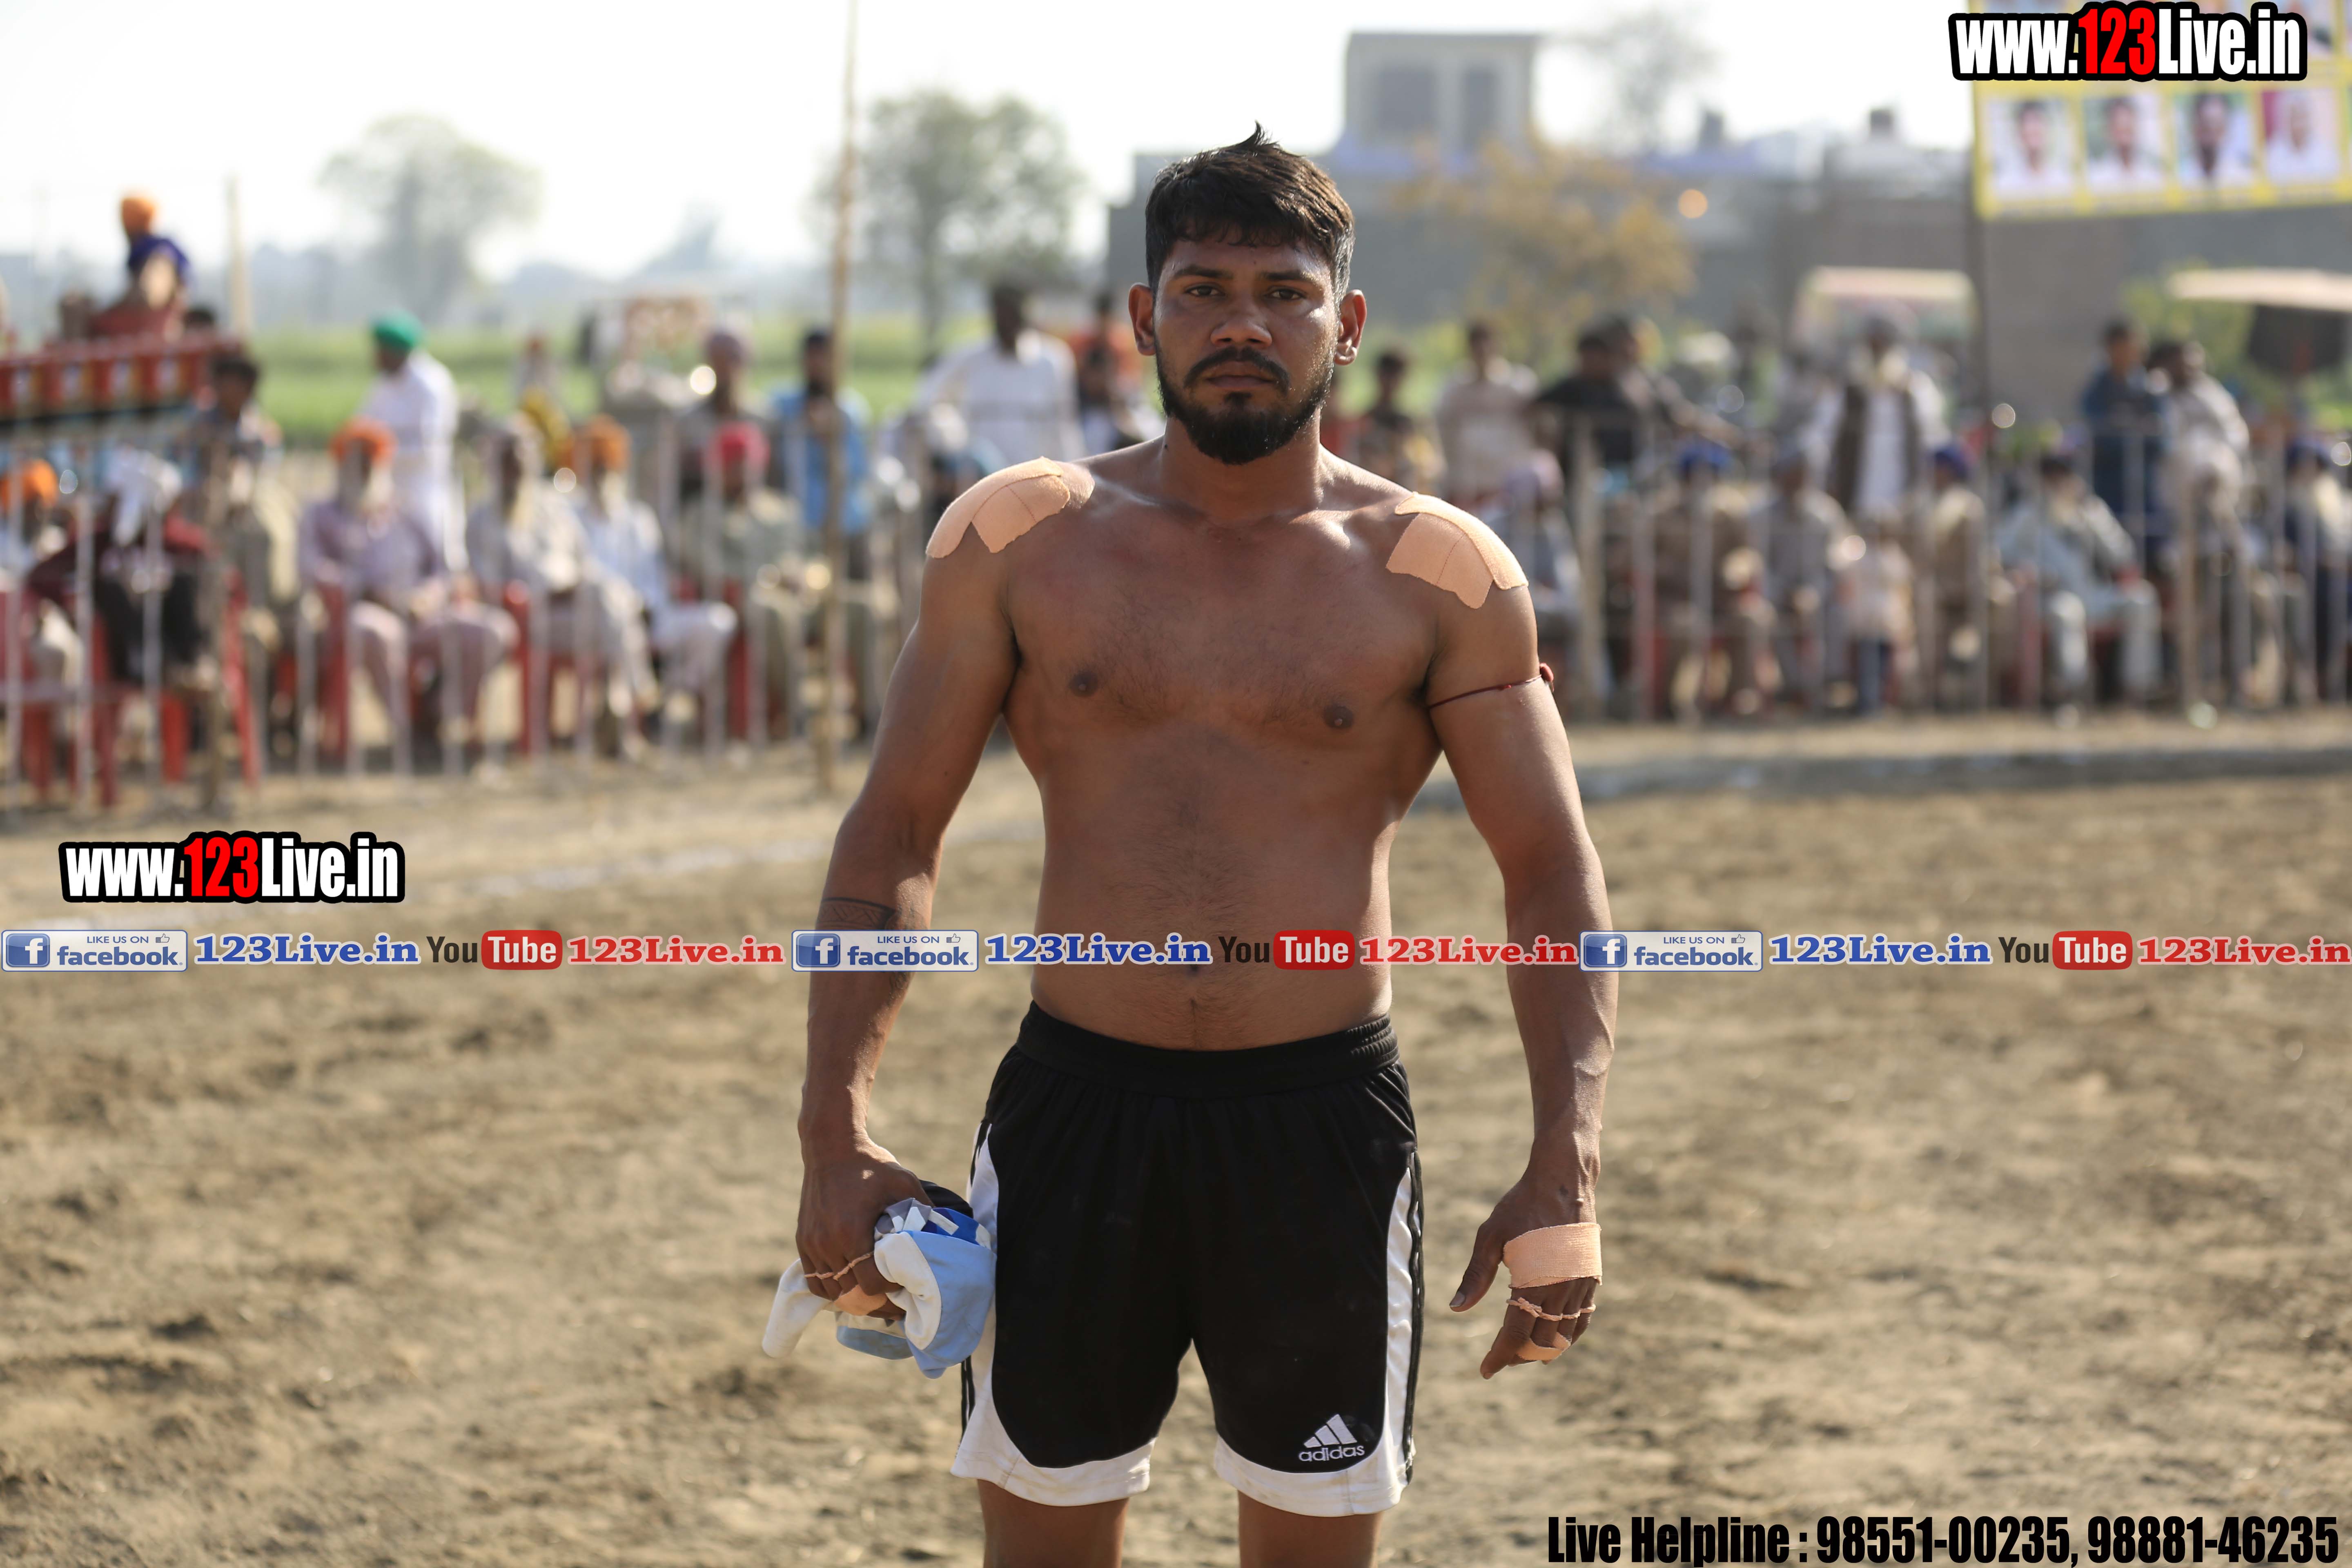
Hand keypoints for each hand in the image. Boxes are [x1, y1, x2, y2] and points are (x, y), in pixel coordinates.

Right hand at [794, 1139, 927, 1320]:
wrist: (831, 1147)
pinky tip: (850, 1281)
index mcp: (851, 1231)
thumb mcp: (904, 1183)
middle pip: (850, 1293)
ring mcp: (812, 1244)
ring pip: (831, 1290)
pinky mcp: (803, 1241)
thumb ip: (924, 1211)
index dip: (889, 1289)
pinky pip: (814, 1280)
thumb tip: (944, 1236)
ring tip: (872, 1291)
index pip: (869, 1283)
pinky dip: (831, 1286)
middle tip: (893, 1297)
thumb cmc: (871, 1165)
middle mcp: (827, 1243)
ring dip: (852, 1295)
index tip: (902, 1282)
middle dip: (874, 1299)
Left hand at [1449, 1169, 1597, 1379]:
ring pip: (1564, 1334)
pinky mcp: (1591, 1278)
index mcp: (1534, 1282)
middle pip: (1541, 1341)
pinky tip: (1556, 1337)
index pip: (1515, 1334)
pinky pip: (1583, 1318)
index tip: (1486, 1370)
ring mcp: (1580, 1286)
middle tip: (1501, 1360)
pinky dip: (1569, 1333)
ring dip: (1545, 1349)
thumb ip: (1476, 1276)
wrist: (1563, 1181)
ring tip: (1526, 1354)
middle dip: (1520, 1355)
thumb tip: (1456, 1309)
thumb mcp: (1490, 1237)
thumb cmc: (1521, 1206)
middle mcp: (1561, 1290)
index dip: (1500, 1356)